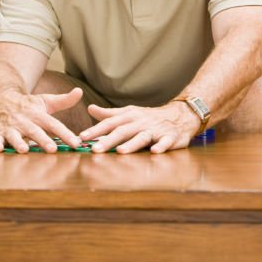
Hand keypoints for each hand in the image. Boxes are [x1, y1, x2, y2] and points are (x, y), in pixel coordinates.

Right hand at [0, 87, 83, 152]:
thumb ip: (64, 100)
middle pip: (35, 131)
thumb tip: (80, 92)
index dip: (66, 134)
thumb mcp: (46, 100)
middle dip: (43, 140)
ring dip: (19, 143)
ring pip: (15, 136)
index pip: (54, 125)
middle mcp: (25, 121)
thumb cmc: (28, 104)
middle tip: (53, 149)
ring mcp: (11, 127)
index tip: (76, 143)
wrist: (1, 99)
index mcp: (38, 115)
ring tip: (24, 150)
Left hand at [80, 101, 199, 153]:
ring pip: (142, 136)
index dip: (95, 130)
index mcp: (130, 116)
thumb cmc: (149, 117)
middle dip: (109, 140)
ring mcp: (156, 129)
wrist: (179, 115)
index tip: (81, 137)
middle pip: (123, 130)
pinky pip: (166, 142)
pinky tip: (155, 152)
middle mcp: (141, 122)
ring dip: (131, 144)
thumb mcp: (129, 113)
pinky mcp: (170, 137)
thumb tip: (90, 109)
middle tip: (95, 149)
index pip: (110, 123)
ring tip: (120, 152)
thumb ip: (110, 114)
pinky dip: (161, 146)